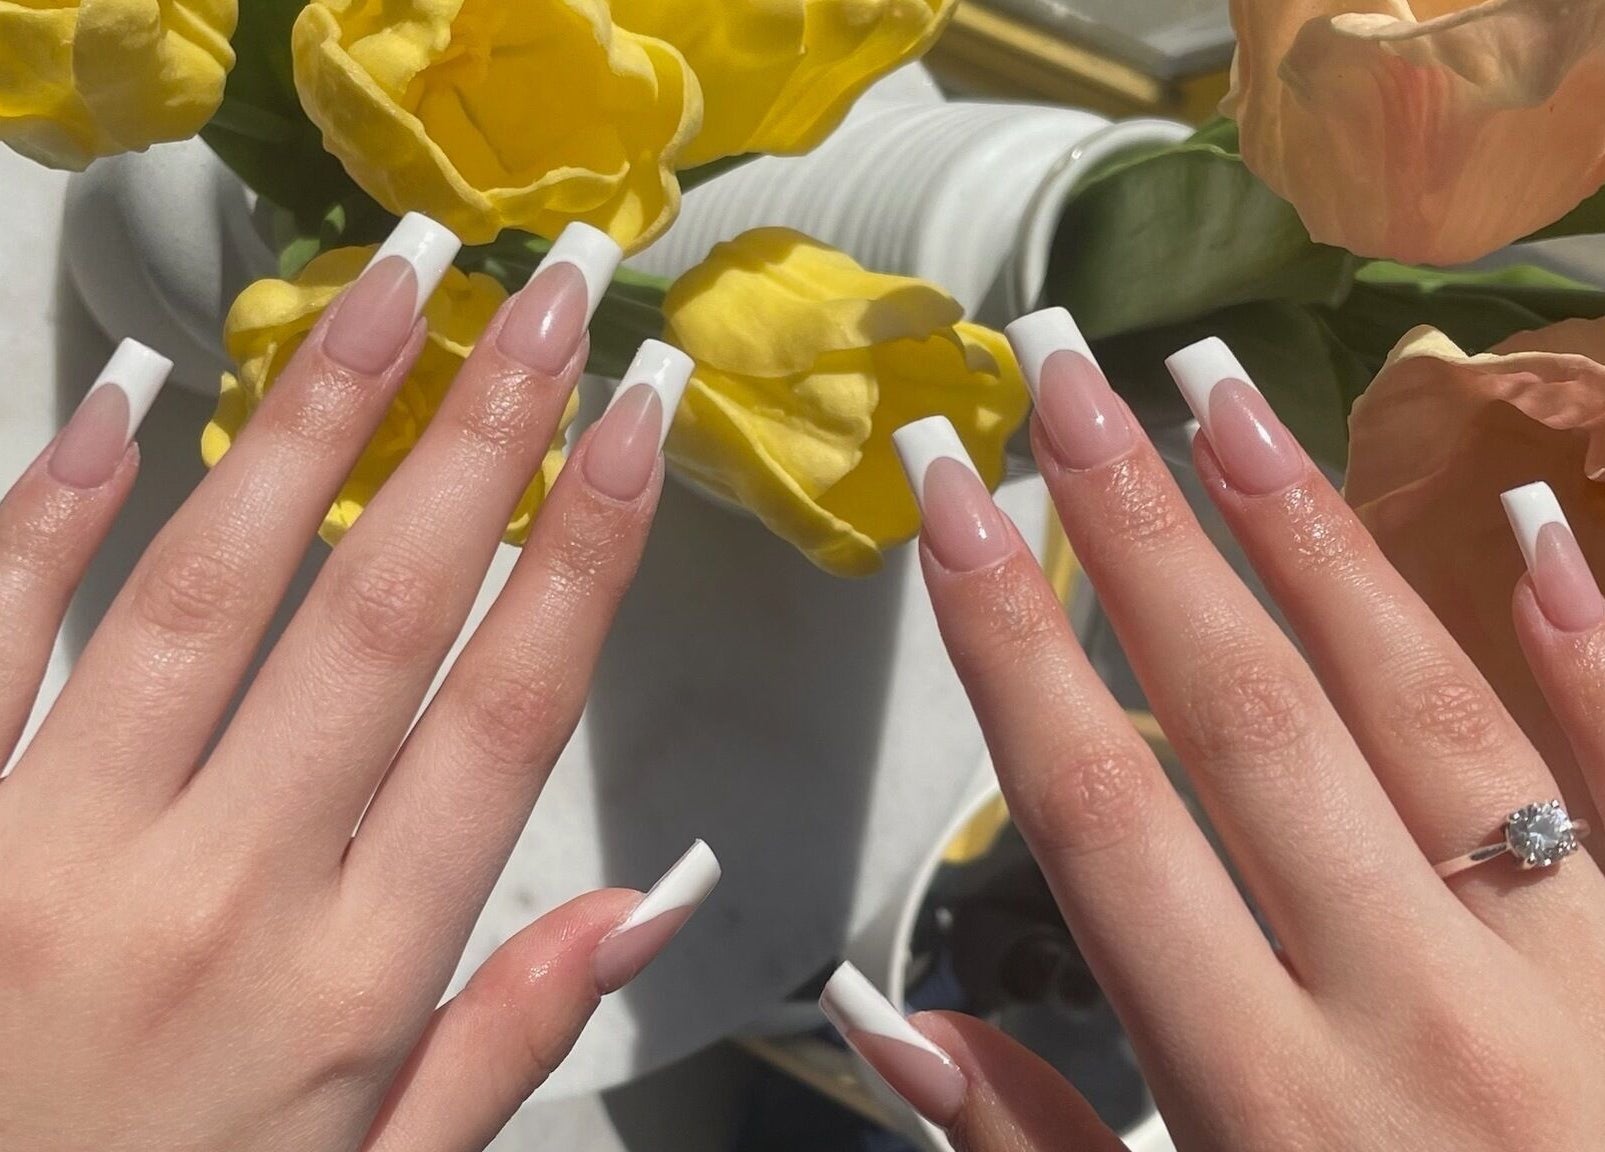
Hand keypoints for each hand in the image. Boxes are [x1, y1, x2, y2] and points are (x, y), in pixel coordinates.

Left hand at [0, 215, 717, 1151]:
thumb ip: (507, 1031)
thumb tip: (654, 901)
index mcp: (353, 976)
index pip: (505, 710)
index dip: (584, 546)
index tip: (635, 414)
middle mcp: (220, 892)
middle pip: (383, 614)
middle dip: (484, 432)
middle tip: (550, 288)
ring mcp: (55, 849)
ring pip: (207, 588)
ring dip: (313, 417)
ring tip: (395, 285)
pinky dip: (49, 502)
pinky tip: (124, 389)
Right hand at [821, 310, 1604, 1150]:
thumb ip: (1034, 1148)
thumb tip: (880, 1012)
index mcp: (1266, 1101)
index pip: (1098, 813)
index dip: (1005, 637)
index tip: (945, 500)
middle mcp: (1416, 1012)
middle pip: (1241, 719)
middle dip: (1133, 528)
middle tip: (1065, 369)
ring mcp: (1586, 975)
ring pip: (1422, 712)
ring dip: (1308, 536)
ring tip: (1217, 391)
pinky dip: (1588, 645)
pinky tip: (1520, 517)